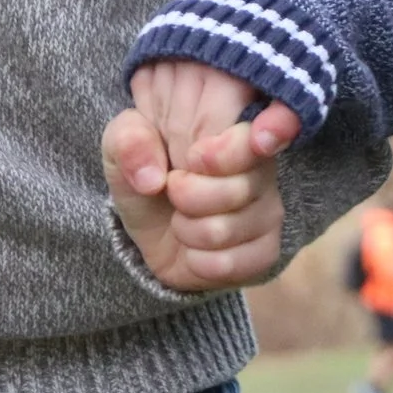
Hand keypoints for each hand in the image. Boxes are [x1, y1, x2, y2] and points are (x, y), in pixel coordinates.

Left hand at [100, 61, 300, 292]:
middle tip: (175, 190)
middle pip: (233, 190)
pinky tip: (196, 249)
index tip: (194, 158)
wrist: (154, 227)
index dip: (223, 154)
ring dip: (186, 230)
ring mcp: (270, 209)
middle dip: (185, 196)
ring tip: (183, 218)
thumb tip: (152, 177)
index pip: (250, 139)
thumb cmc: (148, 172)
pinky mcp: (267, 250)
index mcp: (234, 128)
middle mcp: (262, 167)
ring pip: (223, 230)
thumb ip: (129, 141)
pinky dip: (198, 261)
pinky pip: (229, 264)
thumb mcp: (122, 145)